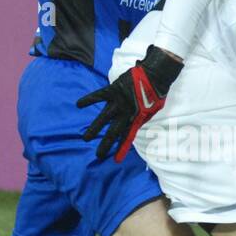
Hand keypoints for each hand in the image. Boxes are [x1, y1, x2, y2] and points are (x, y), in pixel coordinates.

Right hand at [76, 45, 182, 161]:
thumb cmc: (156, 93)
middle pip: (114, 132)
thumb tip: (135, 124)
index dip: (121, 148)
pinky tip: (78, 105)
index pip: (127, 137)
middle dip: (106, 144)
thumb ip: (142, 118)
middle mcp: (126, 113)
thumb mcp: (152, 110)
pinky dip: (89, 99)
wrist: (156, 75)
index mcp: (136, 119)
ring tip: (86, 138)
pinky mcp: (113, 90)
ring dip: (95, 128)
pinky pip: (99, 96)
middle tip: (98, 155)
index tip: (116, 160)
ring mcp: (118, 102)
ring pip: (104, 118)